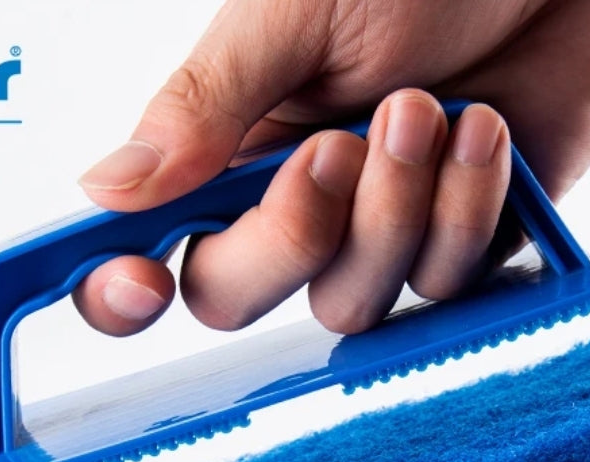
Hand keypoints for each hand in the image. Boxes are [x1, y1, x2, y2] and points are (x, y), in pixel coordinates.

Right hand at [71, 0, 589, 336]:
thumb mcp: (294, 12)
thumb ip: (203, 106)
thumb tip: (103, 189)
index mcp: (230, 148)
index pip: (149, 251)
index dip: (120, 294)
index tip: (135, 285)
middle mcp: (291, 206)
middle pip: (233, 301)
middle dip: (290, 236)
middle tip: (341, 146)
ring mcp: (374, 237)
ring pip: (344, 304)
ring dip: (392, 213)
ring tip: (432, 110)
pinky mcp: (456, 251)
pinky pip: (438, 289)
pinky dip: (466, 211)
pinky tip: (485, 133)